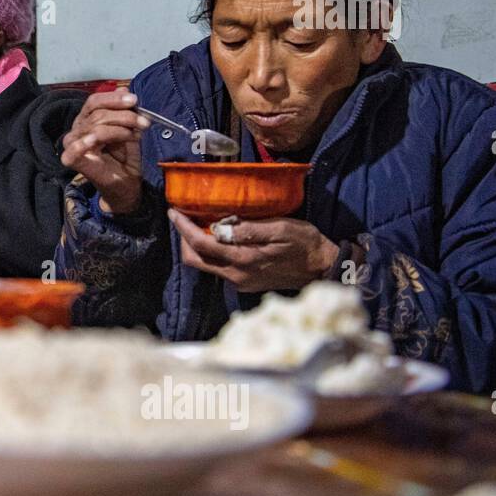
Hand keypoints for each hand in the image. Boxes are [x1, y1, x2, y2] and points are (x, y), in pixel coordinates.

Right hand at [59, 87, 149, 214]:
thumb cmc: (125, 159)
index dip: (114, 98)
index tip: (135, 101)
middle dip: (125, 116)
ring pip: (95, 127)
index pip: (95, 101)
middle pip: (97, 113)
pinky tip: (95, 141)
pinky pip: (76, 147)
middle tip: (144, 123)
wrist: (127, 186)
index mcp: (87, 120)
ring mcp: (73, 144)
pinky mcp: (72, 160)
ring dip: (120, 129)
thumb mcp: (128, 129)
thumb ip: (124, 111)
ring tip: (136, 135)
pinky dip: (86, 142)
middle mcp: (77, 129)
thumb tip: (123, 89)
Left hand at [168, 209, 338, 292]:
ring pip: (205, 265)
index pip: (200, 244)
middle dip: (184, 238)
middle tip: (184, 217)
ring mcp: (239, 282)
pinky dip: (212, 252)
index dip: (183, 227)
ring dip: (197, 245)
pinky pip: (218, 268)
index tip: (174, 211)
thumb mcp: (281, 229)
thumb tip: (220, 227)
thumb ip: (249, 230)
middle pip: (195, 259)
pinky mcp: (244, 283)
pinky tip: (219, 237)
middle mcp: (236, 275)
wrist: (322, 268)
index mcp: (242, 260)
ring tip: (199, 223)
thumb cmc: (305, 244)